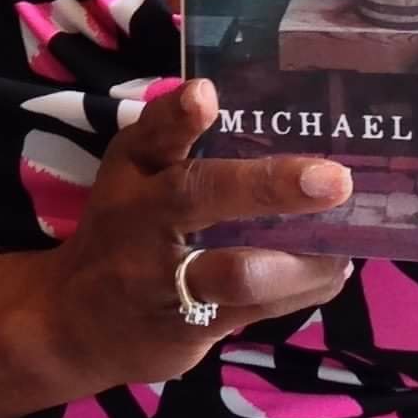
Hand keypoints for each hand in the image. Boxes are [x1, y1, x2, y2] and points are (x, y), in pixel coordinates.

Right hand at [38, 79, 351, 389]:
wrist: (72, 324)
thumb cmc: (123, 226)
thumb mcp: (130, 171)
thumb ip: (169, 130)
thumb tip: (213, 88)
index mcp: (134, 175)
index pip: (152, 136)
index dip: (179, 115)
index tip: (208, 95)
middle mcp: (146, 222)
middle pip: (201, 197)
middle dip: (269, 186)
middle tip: (334, 179)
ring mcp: (165, 281)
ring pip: (238, 272)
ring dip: (302, 261)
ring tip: (345, 244)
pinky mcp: (188, 330)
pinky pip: (254, 310)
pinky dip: (300, 292)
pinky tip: (330, 272)